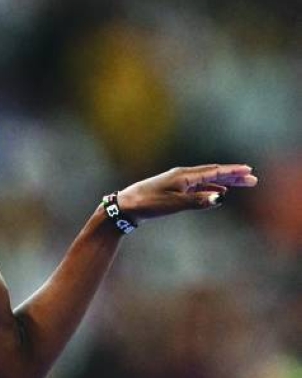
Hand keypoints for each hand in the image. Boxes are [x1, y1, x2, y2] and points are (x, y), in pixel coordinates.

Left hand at [116, 164, 256, 220]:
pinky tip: (217, 194)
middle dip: (234, 176)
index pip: (215, 172)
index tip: (249, 171)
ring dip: (225, 182)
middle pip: (214, 173)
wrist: (126, 206)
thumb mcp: (174, 204)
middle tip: (252, 178)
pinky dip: (211, 189)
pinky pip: (198, 187)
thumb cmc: (148, 204)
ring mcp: (179, 182)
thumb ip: (197, 201)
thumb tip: (220, 198)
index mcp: (185, 176)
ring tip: (240, 184)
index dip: (233, 172)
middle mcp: (183, 176)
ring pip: (207, 180)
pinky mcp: (174, 190)